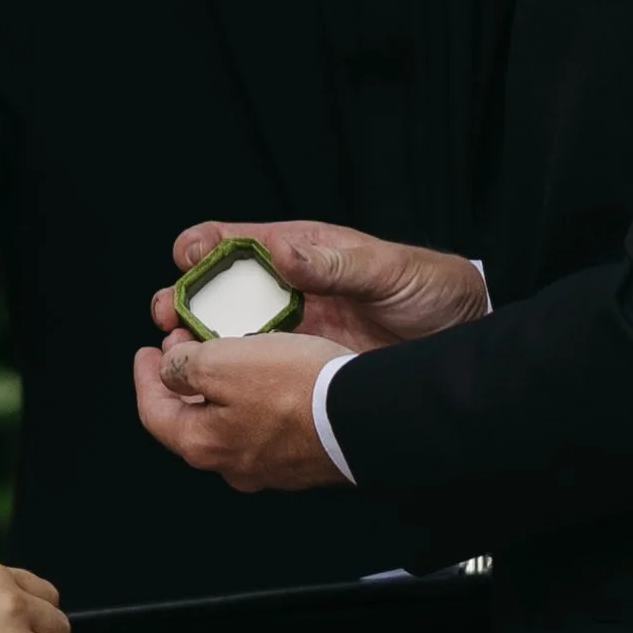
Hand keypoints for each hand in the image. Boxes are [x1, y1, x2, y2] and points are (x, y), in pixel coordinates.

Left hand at [131, 329, 351, 490]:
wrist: (364, 415)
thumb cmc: (294, 388)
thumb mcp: (222, 361)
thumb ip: (183, 367)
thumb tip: (170, 371)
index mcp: (203, 444)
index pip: (154, 413)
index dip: (144, 378)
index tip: (146, 351)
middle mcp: (233, 464)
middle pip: (191, 420)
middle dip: (183, 381)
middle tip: (184, 345)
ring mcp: (270, 466)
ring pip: (230, 423)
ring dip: (220, 388)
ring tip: (227, 353)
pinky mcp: (302, 458)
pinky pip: (266, 425)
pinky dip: (254, 398)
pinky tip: (267, 375)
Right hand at [151, 219, 487, 352]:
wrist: (464, 339)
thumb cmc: (430, 289)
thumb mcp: (385, 270)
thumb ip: (334, 262)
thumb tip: (280, 250)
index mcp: (300, 253)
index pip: (237, 242)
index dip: (203, 244)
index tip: (185, 254)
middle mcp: (288, 290)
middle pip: (219, 292)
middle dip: (185, 299)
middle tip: (169, 315)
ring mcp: (292, 331)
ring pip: (228, 336)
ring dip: (197, 343)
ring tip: (179, 355)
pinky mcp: (302, 368)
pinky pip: (256, 372)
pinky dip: (230, 379)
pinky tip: (214, 390)